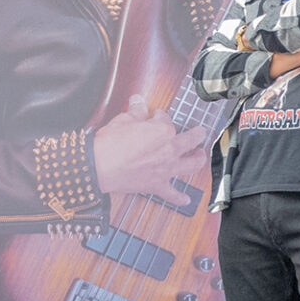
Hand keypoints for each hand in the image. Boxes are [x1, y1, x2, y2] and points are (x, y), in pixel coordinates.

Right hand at [92, 94, 207, 196]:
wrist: (99, 167)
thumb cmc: (110, 143)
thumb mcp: (123, 120)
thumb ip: (136, 110)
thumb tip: (139, 101)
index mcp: (163, 131)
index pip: (166, 120)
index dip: (160, 116)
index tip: (155, 115)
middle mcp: (170, 150)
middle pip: (189, 141)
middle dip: (196, 135)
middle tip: (199, 132)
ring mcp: (165, 168)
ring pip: (191, 164)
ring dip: (198, 159)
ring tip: (200, 156)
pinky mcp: (156, 185)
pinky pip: (172, 194)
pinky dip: (179, 197)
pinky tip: (186, 200)